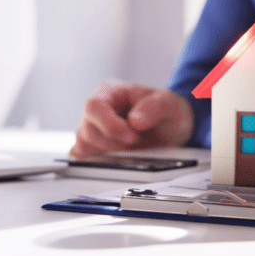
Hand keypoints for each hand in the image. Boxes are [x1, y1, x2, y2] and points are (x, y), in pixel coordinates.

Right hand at [71, 82, 193, 157]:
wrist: (169, 128)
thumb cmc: (165, 111)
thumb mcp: (169, 103)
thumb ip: (155, 107)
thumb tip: (135, 120)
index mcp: (110, 92)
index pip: (94, 106)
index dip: (109, 124)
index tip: (132, 137)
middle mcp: (97, 111)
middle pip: (87, 130)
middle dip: (113, 143)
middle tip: (136, 143)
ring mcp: (93, 130)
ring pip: (84, 146)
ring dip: (109, 153)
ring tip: (132, 149)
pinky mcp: (94, 148)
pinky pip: (86, 158)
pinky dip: (102, 163)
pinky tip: (120, 159)